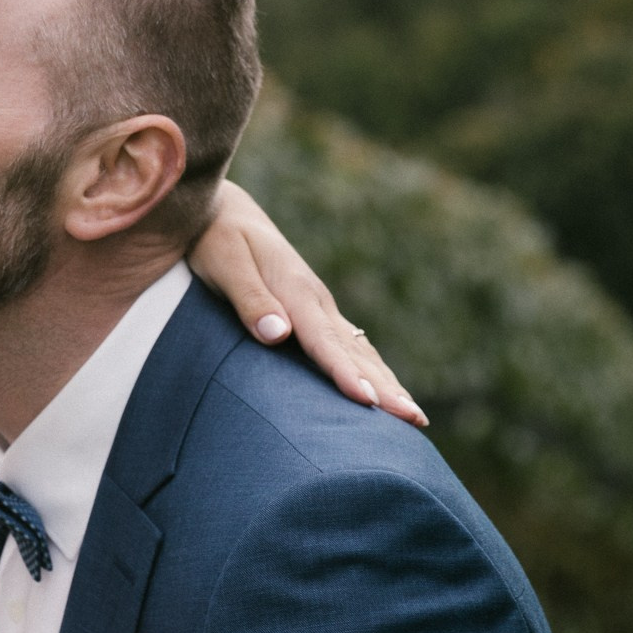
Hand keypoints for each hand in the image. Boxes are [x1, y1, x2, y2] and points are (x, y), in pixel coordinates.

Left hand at [189, 181, 426, 425]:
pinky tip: (385, 391)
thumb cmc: (217, 239)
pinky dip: (374, 371)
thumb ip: (250, 300)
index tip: (368, 401)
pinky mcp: (316, 312)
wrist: (224, 212)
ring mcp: (321, 307)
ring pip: (362, 352)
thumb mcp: (225, 264)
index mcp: (296, 292)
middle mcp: (317, 301)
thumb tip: (277, 335)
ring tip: (415, 417)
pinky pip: (352, 347)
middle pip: (356, 352)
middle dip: (387, 388)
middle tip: (415, 420)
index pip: (324, 341)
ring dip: (390, 384)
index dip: (345, 373)